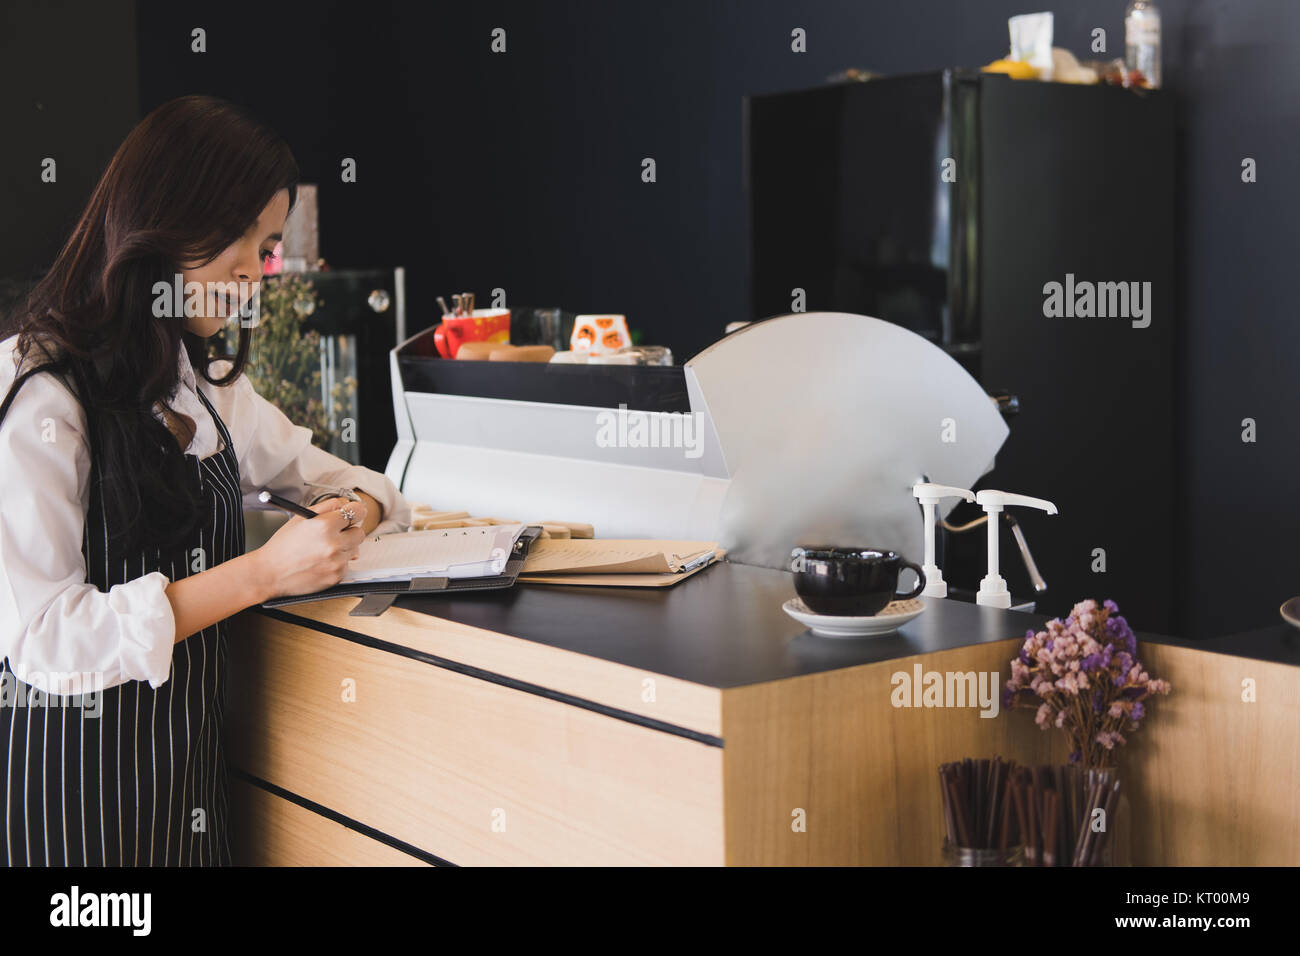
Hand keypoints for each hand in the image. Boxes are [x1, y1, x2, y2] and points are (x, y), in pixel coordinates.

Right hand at [251, 497, 366, 599]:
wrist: (270, 573)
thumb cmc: (283, 545)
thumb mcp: (301, 517)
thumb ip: (327, 506)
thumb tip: (347, 506)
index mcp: (324, 525)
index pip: (356, 512)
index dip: (356, 512)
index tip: (354, 513)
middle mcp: (333, 544)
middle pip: (359, 532)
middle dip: (349, 532)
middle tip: (334, 534)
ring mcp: (336, 562)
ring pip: (354, 549)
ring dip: (343, 548)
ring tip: (322, 550)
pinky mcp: (336, 576)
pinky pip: (347, 564)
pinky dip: (338, 562)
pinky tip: (321, 562)